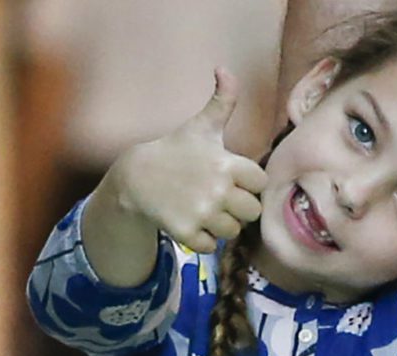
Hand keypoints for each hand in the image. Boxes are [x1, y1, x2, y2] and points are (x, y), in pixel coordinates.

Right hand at [109, 69, 270, 253]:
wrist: (136, 177)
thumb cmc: (175, 151)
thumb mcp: (200, 126)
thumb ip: (222, 100)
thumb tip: (224, 68)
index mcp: (227, 163)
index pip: (260, 182)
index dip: (249, 183)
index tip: (234, 180)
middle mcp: (218, 189)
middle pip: (251, 211)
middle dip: (239, 208)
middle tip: (223, 201)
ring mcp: (202, 213)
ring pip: (232, 231)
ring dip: (222, 226)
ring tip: (208, 213)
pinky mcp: (186, 233)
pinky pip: (210, 246)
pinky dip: (204, 241)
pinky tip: (194, 225)